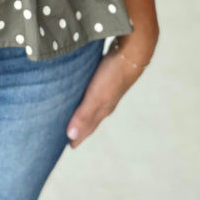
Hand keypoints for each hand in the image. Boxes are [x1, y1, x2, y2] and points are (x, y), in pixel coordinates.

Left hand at [65, 31, 157, 149]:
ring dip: (83, 111)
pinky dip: (86, 95)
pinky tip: (82, 90)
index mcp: (102, 109)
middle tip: (68, 134)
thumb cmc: (113, 75)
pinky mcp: (106, 75)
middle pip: (90, 118)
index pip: (87, 128)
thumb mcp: (96, 96)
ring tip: (73, 114)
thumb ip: (83, 115)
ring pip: (92, 104)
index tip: (68, 146)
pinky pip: (93, 89)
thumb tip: (70, 136)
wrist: (132, 53)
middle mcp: (105, 102)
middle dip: (80, 127)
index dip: (78, 137)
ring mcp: (107, 88)